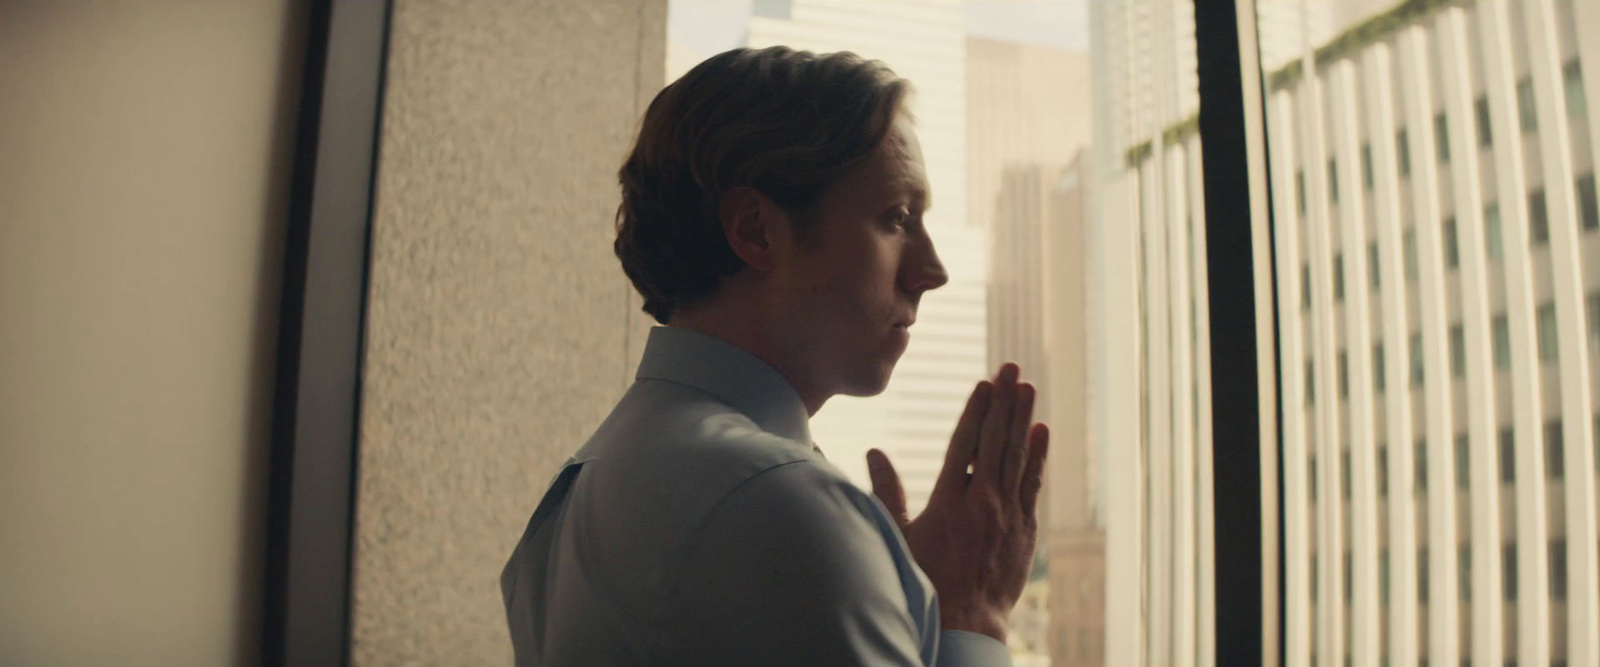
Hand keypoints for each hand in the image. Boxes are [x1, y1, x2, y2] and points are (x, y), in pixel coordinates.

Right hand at [866, 363, 1048, 642]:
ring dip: (1024, 419)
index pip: (964, 443)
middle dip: (1004, 401)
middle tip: (1012, 368)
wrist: (965, 622)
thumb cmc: (924, 579)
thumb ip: (887, 491)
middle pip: (995, 440)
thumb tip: (874, 452)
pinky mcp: (1024, 530)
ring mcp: (1007, 515)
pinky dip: (1038, 457)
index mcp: (948, 500)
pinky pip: (1033, 484)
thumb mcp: (897, 535)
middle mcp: (981, 501)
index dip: (976, 410)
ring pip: (1017, 457)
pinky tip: (1042, 432)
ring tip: (1029, 388)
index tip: (984, 383)